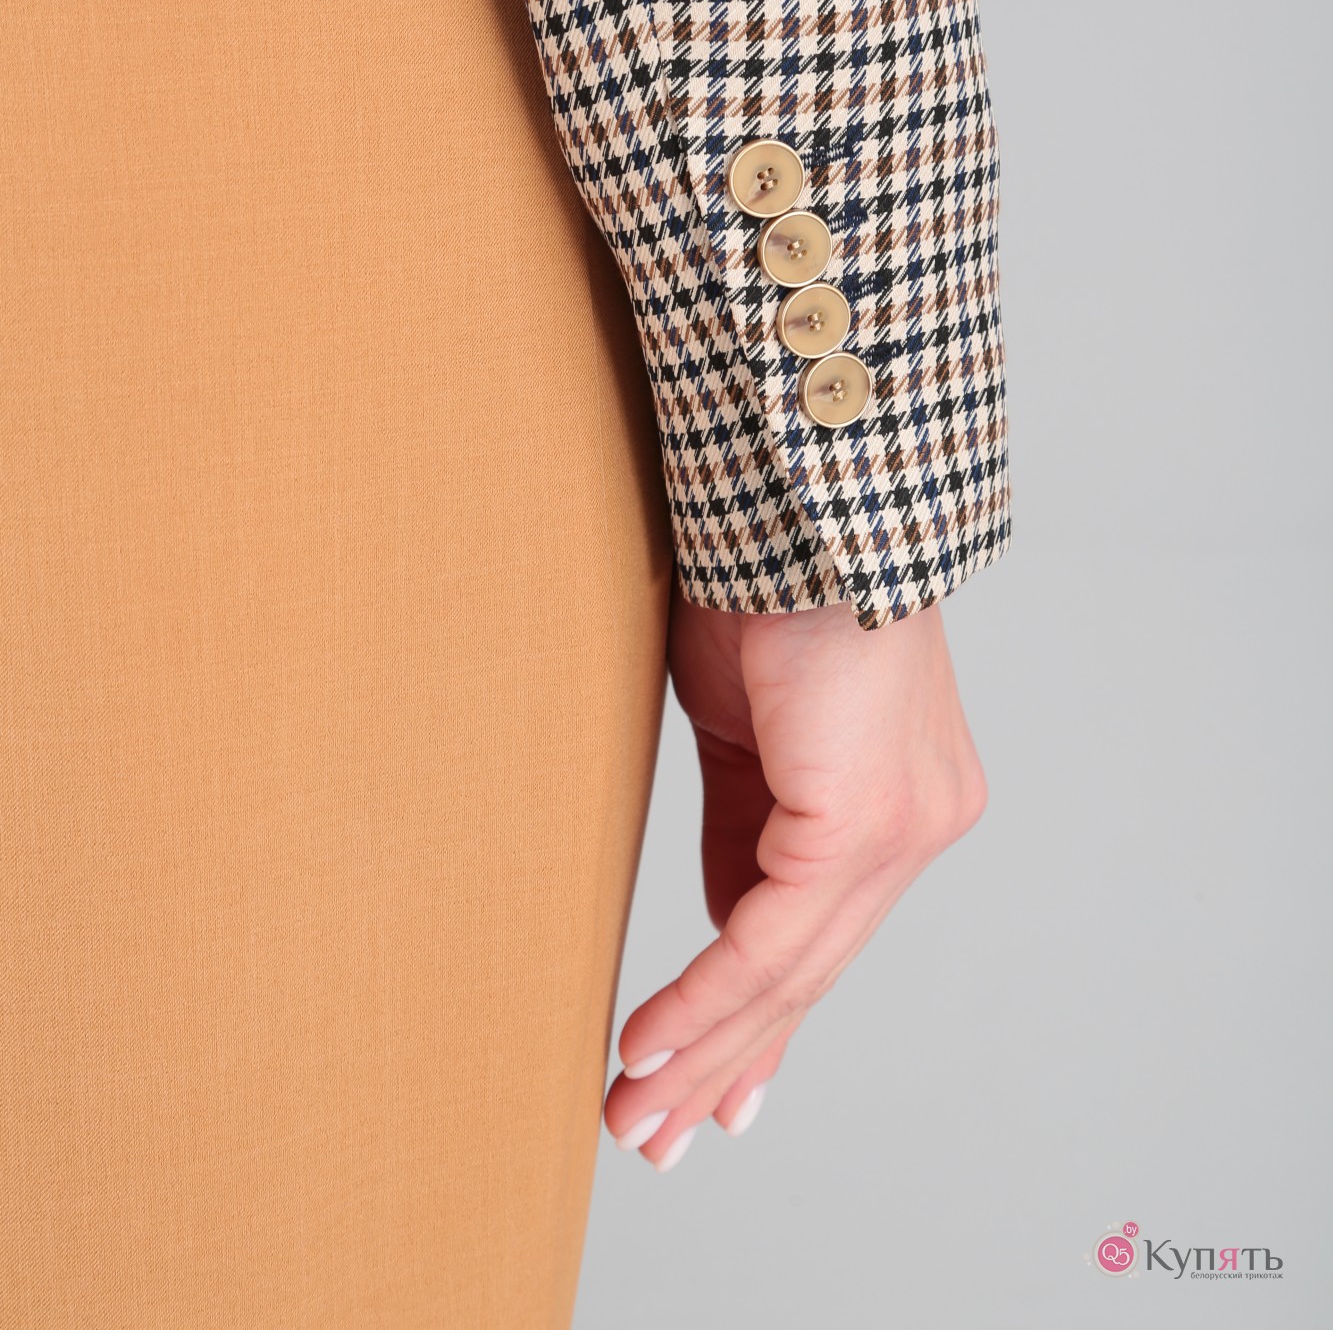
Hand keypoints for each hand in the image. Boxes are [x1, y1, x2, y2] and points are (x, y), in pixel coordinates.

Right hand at [603, 576, 987, 1169]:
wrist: (801, 505)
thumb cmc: (765, 590)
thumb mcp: (742, 734)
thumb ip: (743, 833)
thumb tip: (721, 925)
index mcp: (897, 800)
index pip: (822, 933)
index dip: (761, 1018)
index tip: (717, 1090)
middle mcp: (920, 824)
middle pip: (809, 969)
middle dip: (726, 1057)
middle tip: (658, 1133)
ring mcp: (907, 826)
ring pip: (793, 969)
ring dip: (702, 1047)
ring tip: (634, 1112)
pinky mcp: (868, 820)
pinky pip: (771, 937)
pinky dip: (704, 997)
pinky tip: (650, 1046)